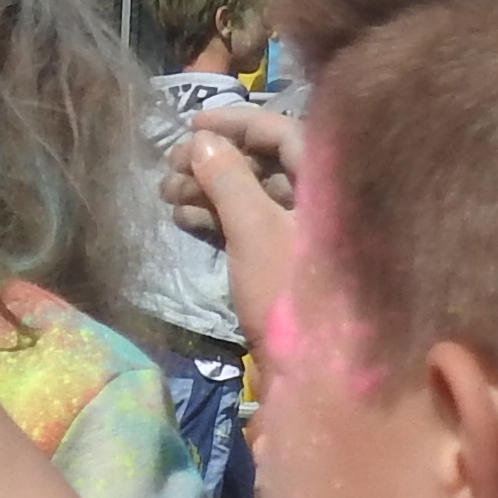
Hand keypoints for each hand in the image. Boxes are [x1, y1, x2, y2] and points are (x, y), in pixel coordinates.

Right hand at [164, 109, 301, 351]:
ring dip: (209, 190)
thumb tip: (200, 141)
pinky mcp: (289, 263)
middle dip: (215, 160)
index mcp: (331, 183)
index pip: (284, 130)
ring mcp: (306, 233)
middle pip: (266, 162)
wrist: (313, 374)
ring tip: (166, 195)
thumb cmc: (290, 293)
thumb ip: (227, 179)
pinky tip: (183, 219)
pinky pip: (253, 225)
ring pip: (255, 195)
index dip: (236, 123)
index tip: (191, 125)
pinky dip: (220, 219)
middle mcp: (324, 201)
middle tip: (170, 166)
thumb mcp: (255, 230)